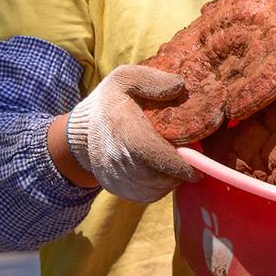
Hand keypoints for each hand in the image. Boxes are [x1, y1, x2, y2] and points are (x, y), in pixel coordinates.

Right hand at [65, 64, 199, 201]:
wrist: (79, 132)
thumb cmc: (110, 101)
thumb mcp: (126, 78)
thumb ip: (153, 80)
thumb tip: (181, 86)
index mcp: (123, 128)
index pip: (151, 153)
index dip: (177, 164)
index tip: (196, 167)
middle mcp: (117, 157)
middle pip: (155, 175)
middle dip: (178, 171)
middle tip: (192, 157)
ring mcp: (115, 176)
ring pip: (153, 189)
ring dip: (171, 180)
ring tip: (178, 163)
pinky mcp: (116, 188)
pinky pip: (145, 196)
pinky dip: (160, 188)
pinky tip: (164, 172)